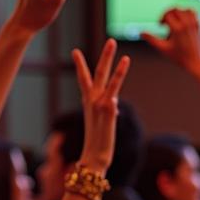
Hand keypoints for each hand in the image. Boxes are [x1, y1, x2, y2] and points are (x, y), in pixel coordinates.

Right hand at [71, 39, 130, 173]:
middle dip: (104, 57)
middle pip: (97, 73)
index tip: (75, 51)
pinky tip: (124, 67)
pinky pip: (113, 93)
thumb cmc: (98, 144)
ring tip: (121, 52)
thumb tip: (113, 104)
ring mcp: (99, 105)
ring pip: (106, 79)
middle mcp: (92, 101)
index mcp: (89, 103)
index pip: (84, 79)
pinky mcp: (107, 111)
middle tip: (111, 41)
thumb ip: (108, 110)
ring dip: (113, 64)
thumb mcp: (103, 123)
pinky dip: (117, 82)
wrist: (94, 158)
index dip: (80, 65)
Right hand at [141, 8, 199, 74]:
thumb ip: (151, 39)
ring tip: (174, 21)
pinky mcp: (198, 24)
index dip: (161, 18)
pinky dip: (186, 12)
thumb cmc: (177, 56)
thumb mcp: (162, 48)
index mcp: (177, 29)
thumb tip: (140, 32)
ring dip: (176, 12)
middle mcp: (186, 24)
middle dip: (168, 13)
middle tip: (165, 22)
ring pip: (184, 9)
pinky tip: (182, 21)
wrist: (195, 61)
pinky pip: (192, 11)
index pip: (167, 14)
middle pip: (175, 9)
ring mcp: (194, 23)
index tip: (160, 25)